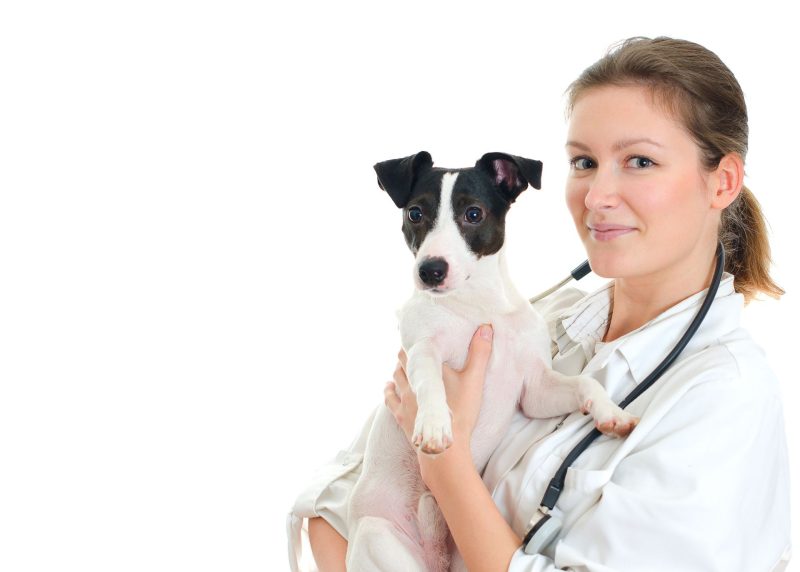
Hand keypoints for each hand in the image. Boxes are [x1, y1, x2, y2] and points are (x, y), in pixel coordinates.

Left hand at [384, 325, 493, 447]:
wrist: (445, 448)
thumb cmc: (461, 413)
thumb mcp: (474, 380)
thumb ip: (480, 353)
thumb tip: (486, 327)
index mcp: (428, 370)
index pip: (415, 348)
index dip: (414, 340)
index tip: (414, 332)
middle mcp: (412, 382)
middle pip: (402, 360)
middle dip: (406, 353)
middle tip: (409, 346)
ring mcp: (405, 399)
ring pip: (396, 377)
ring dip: (398, 368)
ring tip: (401, 363)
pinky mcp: (401, 416)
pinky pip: (389, 399)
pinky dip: (388, 390)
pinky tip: (389, 386)